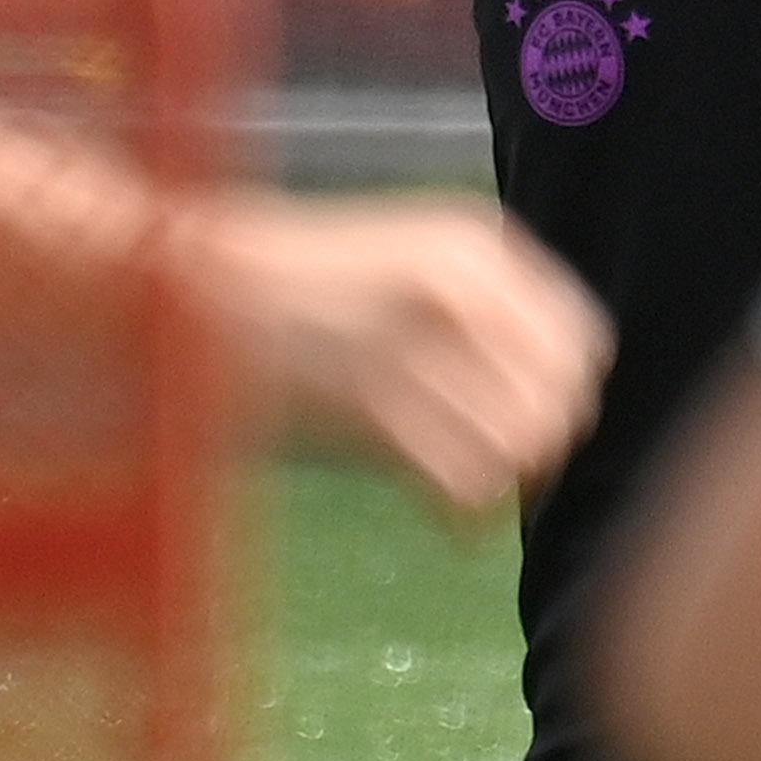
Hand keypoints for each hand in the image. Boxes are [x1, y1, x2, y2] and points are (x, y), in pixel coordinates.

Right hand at [178, 193, 608, 514]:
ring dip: (503, 484)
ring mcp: (411, 344)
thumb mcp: (405, 262)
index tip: (528, 422)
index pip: (584, 341)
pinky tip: (436, 510)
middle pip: (563, 399)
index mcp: (474, 245)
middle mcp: (458, 287)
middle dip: (542, 447)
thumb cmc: (287, 289)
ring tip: (460, 484)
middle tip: (496, 466)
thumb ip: (484, 311)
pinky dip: (462, 515)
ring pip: (523, 448)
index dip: (564, 394)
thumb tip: (560, 395)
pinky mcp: (364, 407)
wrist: (176, 290)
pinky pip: (466, 486)